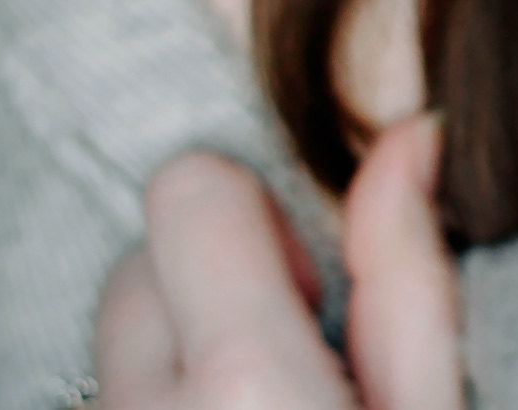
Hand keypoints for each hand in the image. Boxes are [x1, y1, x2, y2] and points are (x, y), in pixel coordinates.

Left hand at [92, 112, 462, 409]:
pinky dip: (157, 399)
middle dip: (205, 289)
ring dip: (176, 351)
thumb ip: (408, 278)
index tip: (303, 287)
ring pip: (117, 340)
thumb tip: (409, 134)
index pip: (187, 189)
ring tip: (256, 408)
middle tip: (287, 361)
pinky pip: (109, 394)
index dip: (255, 216)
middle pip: (136, 264)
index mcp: (242, 386)